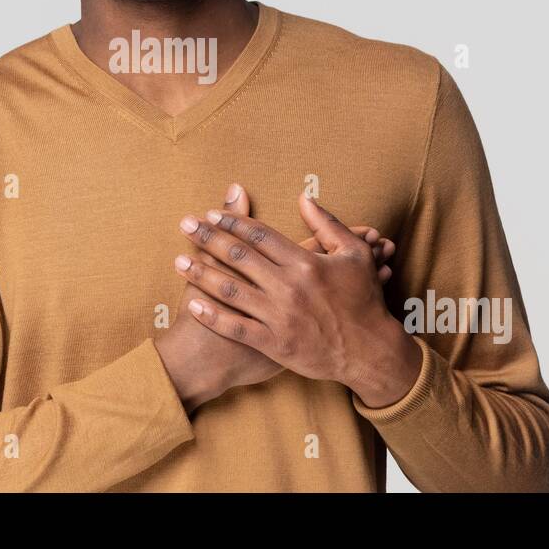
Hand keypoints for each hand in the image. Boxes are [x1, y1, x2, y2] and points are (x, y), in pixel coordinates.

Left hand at [175, 192, 421, 408]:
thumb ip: (327, 224)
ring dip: (201, 273)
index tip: (211, 213)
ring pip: (231, 289)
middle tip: (185, 225)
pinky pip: (236, 327)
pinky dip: (212, 315)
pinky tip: (192, 303)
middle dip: (208, 238)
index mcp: (305, 262)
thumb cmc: (364, 300)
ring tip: (178, 259)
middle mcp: (289, 287)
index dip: (233, 221)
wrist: (370, 352)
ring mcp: (280, 316)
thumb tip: (304, 197)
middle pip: (239, 256)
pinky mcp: (275, 343)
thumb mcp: (354, 254)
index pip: (260, 235)